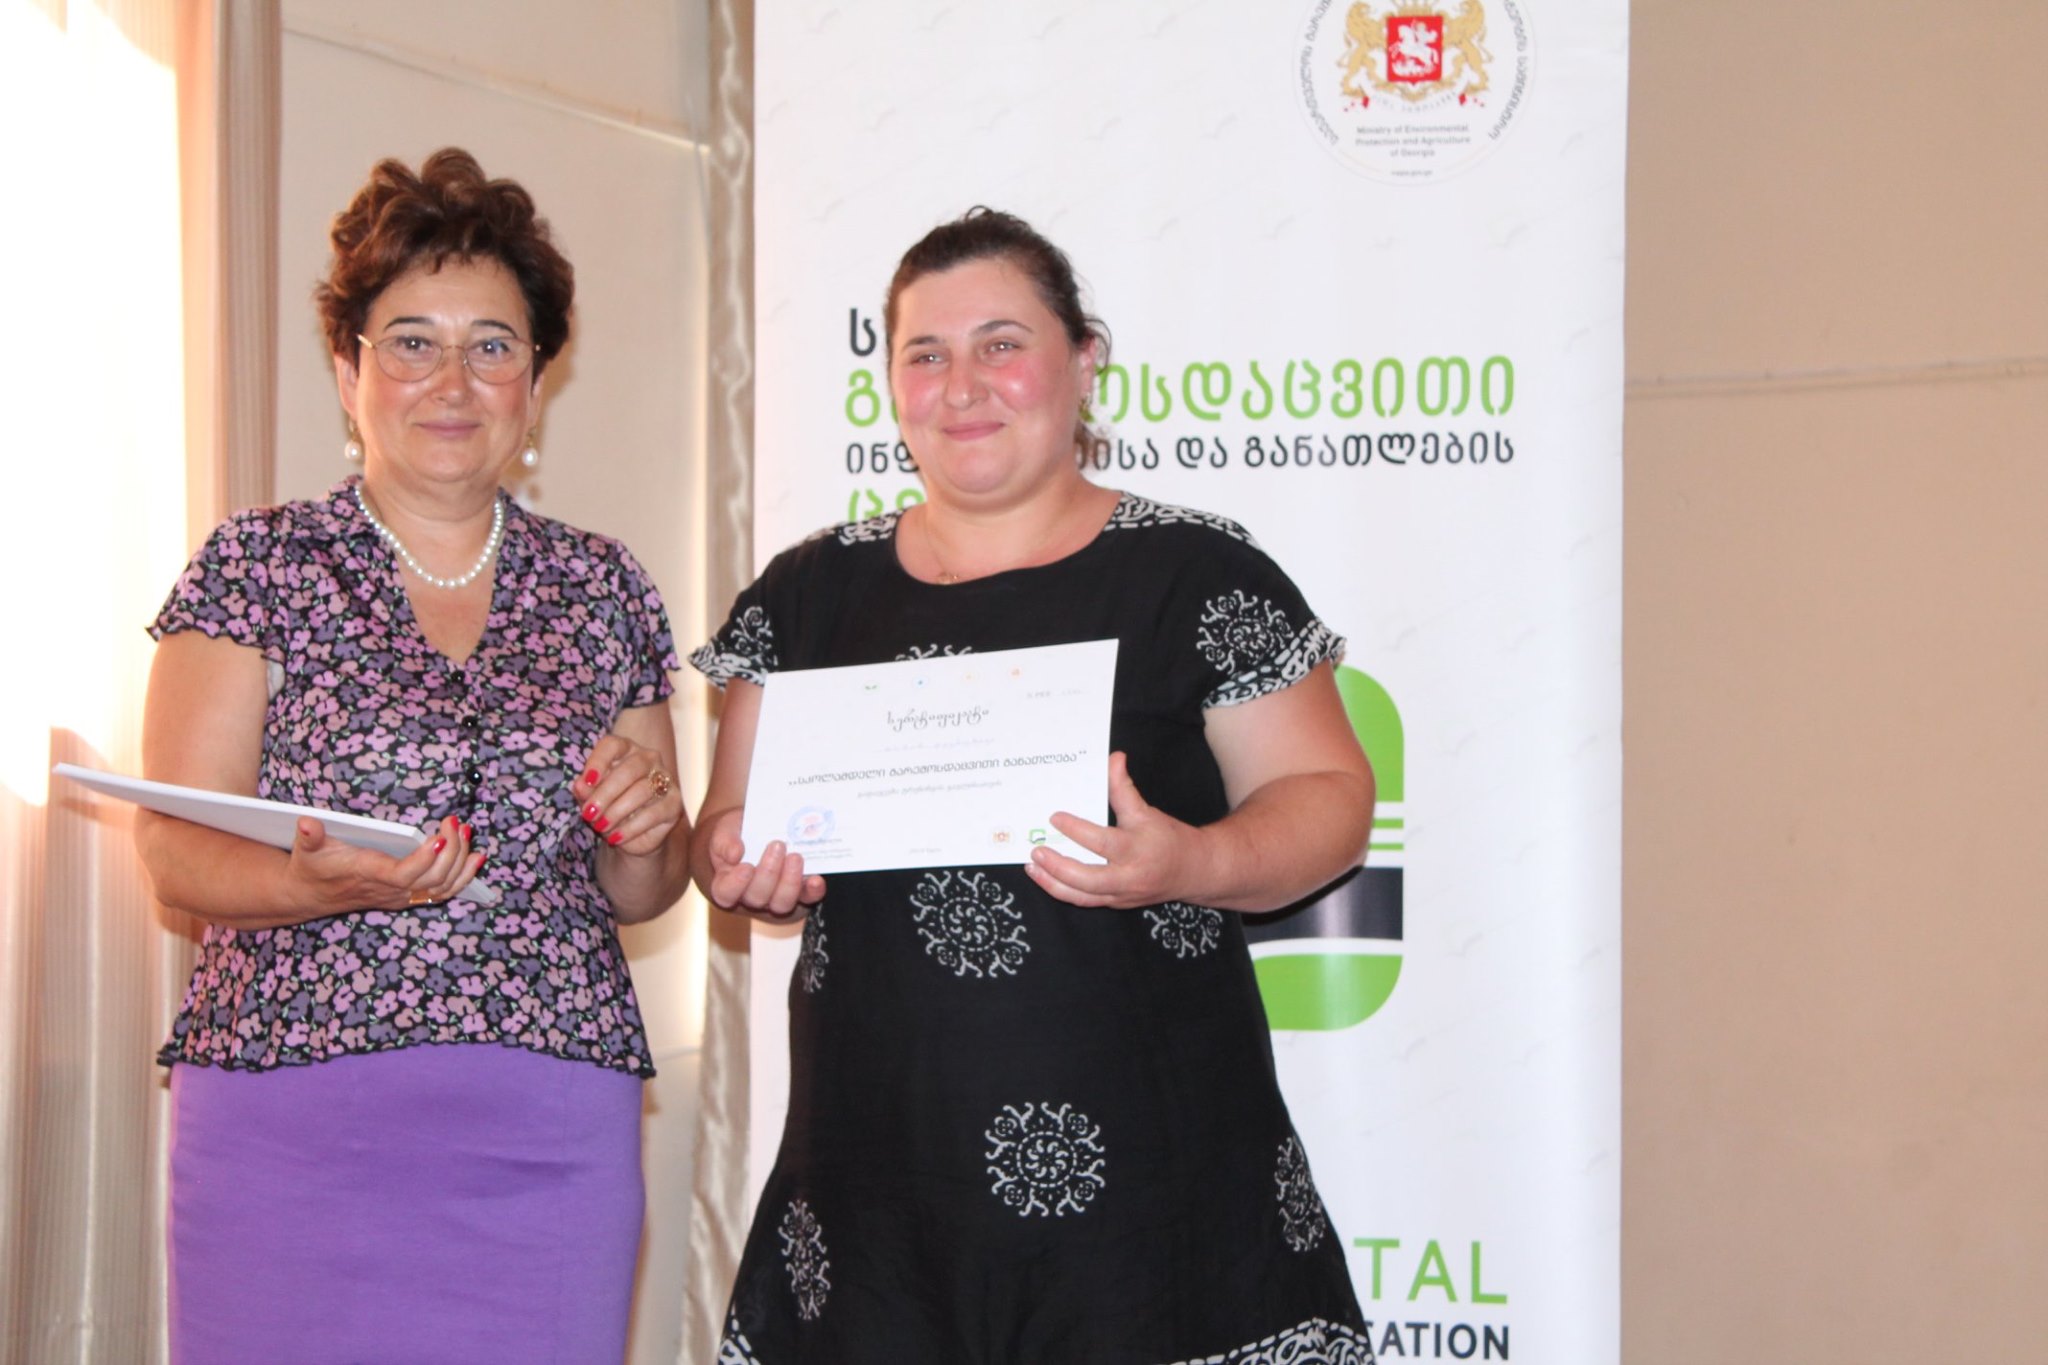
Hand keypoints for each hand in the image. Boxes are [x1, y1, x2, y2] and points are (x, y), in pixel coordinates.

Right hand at [288, 814, 481, 913]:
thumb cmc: (311, 868)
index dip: (423, 861)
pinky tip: (476, 857)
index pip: (403, 875)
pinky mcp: (407, 895)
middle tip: (456, 823)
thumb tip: (306, 823)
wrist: (308, 895)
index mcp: (369, 875)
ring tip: (468, 833)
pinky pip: (442, 892)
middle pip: (432, 879)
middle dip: (451, 852)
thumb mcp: (307, 850)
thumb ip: (309, 837)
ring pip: (442, 888)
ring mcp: (401, 895)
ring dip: (461, 862)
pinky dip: (463, 877)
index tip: (438, 838)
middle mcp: (390, 890)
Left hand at [575, 732, 684, 856]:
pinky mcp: (674, 803)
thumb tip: (580, 785)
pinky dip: (630, 828)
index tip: (586, 782)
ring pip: (641, 791)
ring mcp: (665, 780)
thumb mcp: (590, 799)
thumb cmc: (608, 807)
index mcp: (625, 750)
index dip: (598, 761)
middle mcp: (648, 759)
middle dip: (606, 793)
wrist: (629, 834)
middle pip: (630, 769)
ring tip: (601, 827)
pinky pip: (652, 814)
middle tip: (589, 813)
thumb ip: (585, 791)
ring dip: (616, 812)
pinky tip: (615, 837)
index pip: (612, 745)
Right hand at [702, 807, 826, 922]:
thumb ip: (724, 841)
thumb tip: (735, 854)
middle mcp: (751, 897)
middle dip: (768, 873)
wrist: (760, 831)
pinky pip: (807, 899)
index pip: (725, 893)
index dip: (736, 884)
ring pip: (782, 904)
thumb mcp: (726, 830)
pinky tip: (816, 879)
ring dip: (790, 882)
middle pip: (756, 898)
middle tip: (777, 846)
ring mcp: (776, 899)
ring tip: (795, 857)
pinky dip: (813, 891)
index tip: (746, 866)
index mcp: (727, 883)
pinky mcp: (800, 894)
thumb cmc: (739, 834)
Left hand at [1025, 752, 1206, 908]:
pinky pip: (1084, 901)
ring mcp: (1120, 895)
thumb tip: (1114, 758)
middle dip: (1058, 866)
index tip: (1054, 817)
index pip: (1101, 842)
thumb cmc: (1169, 839)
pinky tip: (1046, 877)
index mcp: (1136, 849)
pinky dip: (1062, 890)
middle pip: (1087, 879)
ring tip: (1032, 866)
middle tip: (1037, 850)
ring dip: (1052, 883)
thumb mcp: (1146, 812)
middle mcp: (1128, 876)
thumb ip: (1124, 788)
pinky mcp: (1115, 903)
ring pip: (1081, 896)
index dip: (1076, 829)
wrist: (1194, 872)